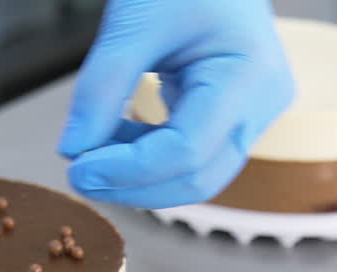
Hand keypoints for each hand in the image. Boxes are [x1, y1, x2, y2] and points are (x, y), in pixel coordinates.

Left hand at [58, 0, 293, 208]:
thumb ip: (101, 86)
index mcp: (250, 74)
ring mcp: (253, 113)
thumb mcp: (134, 20)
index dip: (129, 170)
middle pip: (198, 177)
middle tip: (80, 175)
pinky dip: (150, 157)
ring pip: (196, 174)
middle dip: (135, 185)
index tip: (78, 168)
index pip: (187, 151)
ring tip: (92, 155)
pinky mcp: (234, 116)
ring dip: (140, 176)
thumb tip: (74, 150)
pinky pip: (193, 155)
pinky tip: (114, 139)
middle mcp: (262, 103)